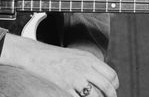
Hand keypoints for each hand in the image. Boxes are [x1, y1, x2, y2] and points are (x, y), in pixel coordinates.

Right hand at [0, 34, 118, 96]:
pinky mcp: (64, 88)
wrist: (34, 56)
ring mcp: (75, 78)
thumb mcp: (77, 56)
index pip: (111, 75)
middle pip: (107, 87)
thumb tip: (103, 79)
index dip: (114, 85)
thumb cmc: (55, 57)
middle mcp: (84, 68)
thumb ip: (90, 65)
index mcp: (89, 59)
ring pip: (96, 96)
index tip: (112, 90)